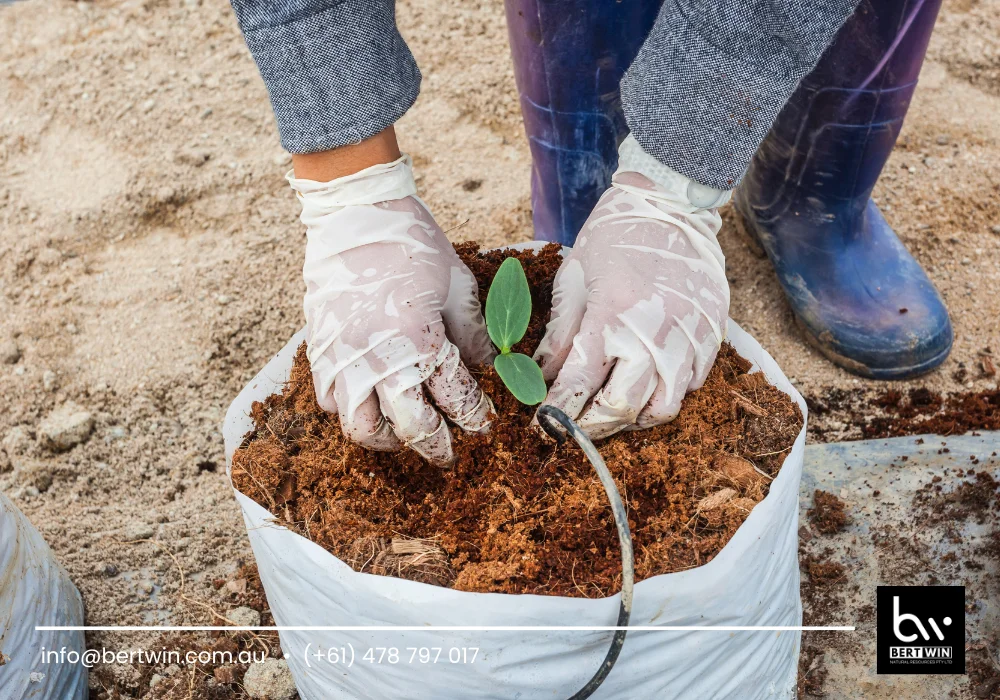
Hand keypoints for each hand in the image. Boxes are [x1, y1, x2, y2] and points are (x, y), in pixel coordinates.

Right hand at [292, 155, 494, 465]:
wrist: (353, 211)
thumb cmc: (410, 243)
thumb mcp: (455, 284)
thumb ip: (473, 332)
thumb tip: (493, 366)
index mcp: (419, 339)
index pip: (455, 400)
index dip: (474, 419)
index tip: (483, 426)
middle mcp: (378, 358)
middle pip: (410, 428)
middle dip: (436, 446)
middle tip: (449, 450)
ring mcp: (343, 358)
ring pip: (362, 428)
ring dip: (389, 438)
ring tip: (405, 431)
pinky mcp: (319, 352)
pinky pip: (330, 404)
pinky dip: (352, 413)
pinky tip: (372, 401)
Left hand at [534, 135, 730, 438]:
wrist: (672, 201)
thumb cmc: (616, 235)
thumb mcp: (576, 276)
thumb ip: (562, 331)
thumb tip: (543, 375)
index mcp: (612, 314)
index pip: (580, 383)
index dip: (558, 413)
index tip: (542, 427)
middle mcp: (653, 332)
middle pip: (622, 407)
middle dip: (592, 426)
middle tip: (575, 427)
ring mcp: (688, 335)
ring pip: (663, 407)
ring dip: (634, 419)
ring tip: (613, 412)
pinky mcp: (712, 333)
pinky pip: (693, 385)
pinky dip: (666, 394)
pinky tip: (648, 385)